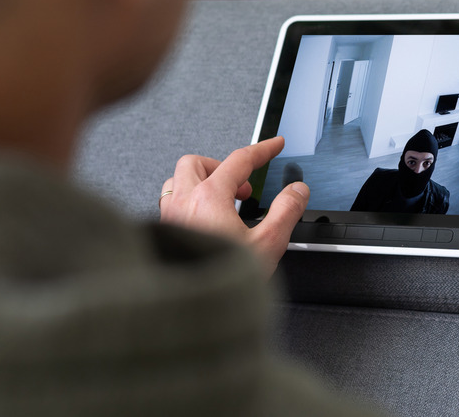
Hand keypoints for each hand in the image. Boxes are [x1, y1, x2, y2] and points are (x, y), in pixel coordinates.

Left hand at [159, 136, 308, 274]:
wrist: (189, 313)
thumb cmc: (220, 282)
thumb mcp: (267, 244)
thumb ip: (286, 212)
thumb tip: (297, 191)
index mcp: (210, 198)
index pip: (239, 160)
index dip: (262, 150)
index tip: (276, 145)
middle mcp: (183, 202)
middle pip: (198, 162)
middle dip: (223, 166)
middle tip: (244, 186)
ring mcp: (168, 217)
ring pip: (178, 180)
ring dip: (200, 182)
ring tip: (223, 200)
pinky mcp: (161, 233)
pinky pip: (170, 203)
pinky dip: (188, 201)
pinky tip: (202, 220)